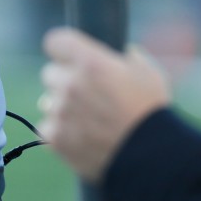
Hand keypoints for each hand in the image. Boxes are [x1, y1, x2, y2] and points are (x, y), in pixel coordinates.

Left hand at [38, 27, 170, 182]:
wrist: (153, 159)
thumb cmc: (152, 113)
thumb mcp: (147, 73)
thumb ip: (126, 57)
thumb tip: (119, 52)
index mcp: (90, 62)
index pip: (54, 41)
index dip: (63, 49)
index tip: (69, 57)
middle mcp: (70, 84)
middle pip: (50, 73)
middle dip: (65, 81)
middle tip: (88, 94)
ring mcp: (60, 111)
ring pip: (48, 101)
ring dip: (62, 107)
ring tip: (89, 120)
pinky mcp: (55, 137)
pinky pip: (47, 126)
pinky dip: (60, 131)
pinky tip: (82, 135)